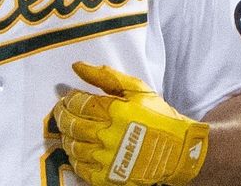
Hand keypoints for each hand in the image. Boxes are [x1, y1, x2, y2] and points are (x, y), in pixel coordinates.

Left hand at [53, 62, 208, 185]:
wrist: (180, 151)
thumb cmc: (158, 116)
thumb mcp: (136, 89)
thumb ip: (105, 76)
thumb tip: (77, 66)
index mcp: (115, 111)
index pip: (78, 103)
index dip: (69, 98)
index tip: (68, 97)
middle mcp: (109, 136)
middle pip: (72, 124)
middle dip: (61, 115)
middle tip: (60, 111)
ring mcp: (109, 159)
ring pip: (73, 147)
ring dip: (65, 136)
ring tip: (67, 129)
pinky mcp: (111, 178)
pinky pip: (82, 169)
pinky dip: (74, 159)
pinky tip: (77, 150)